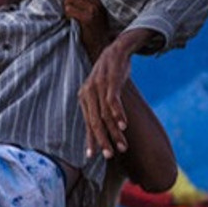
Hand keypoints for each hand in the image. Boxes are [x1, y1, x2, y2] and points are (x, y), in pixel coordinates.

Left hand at [64, 0, 111, 59]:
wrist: (100, 48)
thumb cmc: (94, 31)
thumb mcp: (94, 12)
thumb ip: (85, 0)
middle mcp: (97, 2)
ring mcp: (93, 10)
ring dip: (66, 5)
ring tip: (70, 14)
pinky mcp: (87, 19)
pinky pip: (69, 9)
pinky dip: (66, 15)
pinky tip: (71, 21)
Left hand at [79, 28, 157, 158]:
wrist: (116, 50)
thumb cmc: (109, 75)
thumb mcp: (101, 92)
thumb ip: (99, 110)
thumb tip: (101, 130)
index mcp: (84, 98)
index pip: (87, 123)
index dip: (90, 140)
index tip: (92, 156)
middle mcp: (88, 93)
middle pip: (95, 122)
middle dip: (103, 140)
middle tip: (110, 155)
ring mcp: (98, 86)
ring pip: (105, 115)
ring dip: (114, 132)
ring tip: (122, 146)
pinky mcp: (110, 80)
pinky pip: (113, 101)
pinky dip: (118, 114)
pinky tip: (123, 126)